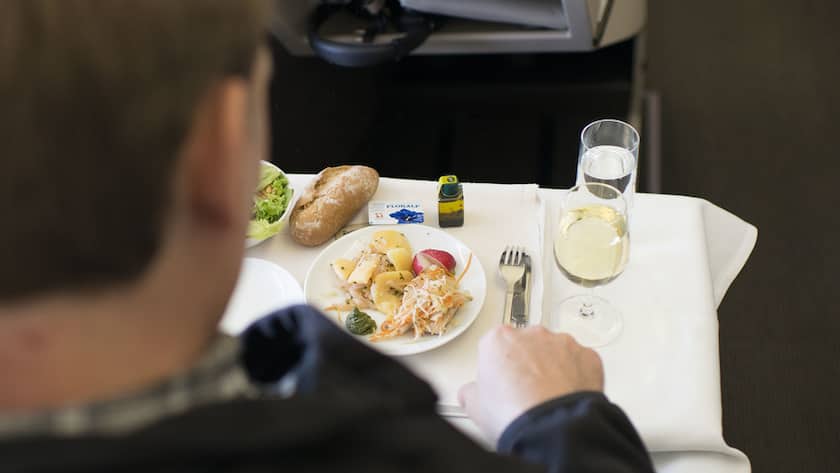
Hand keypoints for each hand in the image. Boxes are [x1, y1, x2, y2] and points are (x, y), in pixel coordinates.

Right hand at [458, 325, 603, 442]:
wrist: (552, 428)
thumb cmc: (514, 413)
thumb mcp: (474, 406)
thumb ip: (471, 391)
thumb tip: (470, 394)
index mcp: (498, 339)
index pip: (494, 346)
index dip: (497, 366)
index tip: (500, 382)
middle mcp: (531, 334)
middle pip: (527, 344)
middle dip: (527, 362)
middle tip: (525, 391)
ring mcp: (562, 343)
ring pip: (556, 350)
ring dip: (553, 367)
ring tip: (548, 397)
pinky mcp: (588, 356)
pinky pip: (580, 362)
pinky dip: (577, 375)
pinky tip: (568, 396)